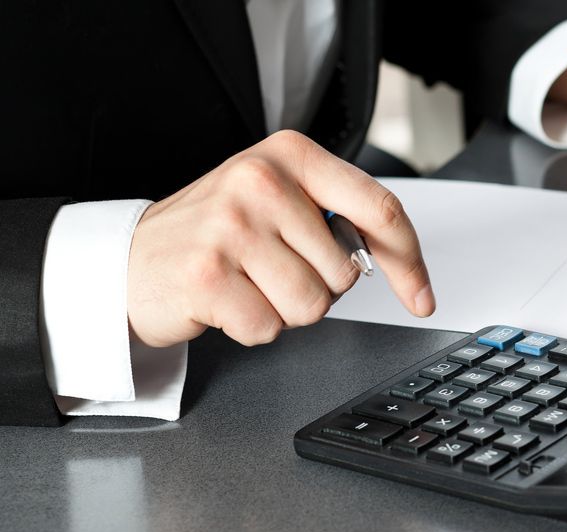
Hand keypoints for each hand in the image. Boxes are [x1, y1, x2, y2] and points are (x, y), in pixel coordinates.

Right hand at [127, 130, 434, 347]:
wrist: (131, 259)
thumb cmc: (215, 234)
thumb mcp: (278, 201)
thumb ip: (335, 218)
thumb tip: (395, 261)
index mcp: (290, 155)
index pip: (380, 209)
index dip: (410, 262)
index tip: (422, 296)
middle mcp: (262, 181)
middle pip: (346, 273)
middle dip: (319, 288)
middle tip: (272, 269)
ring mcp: (232, 226)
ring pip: (313, 306)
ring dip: (285, 310)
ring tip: (249, 284)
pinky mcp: (208, 274)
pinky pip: (269, 328)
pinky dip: (252, 328)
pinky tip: (225, 301)